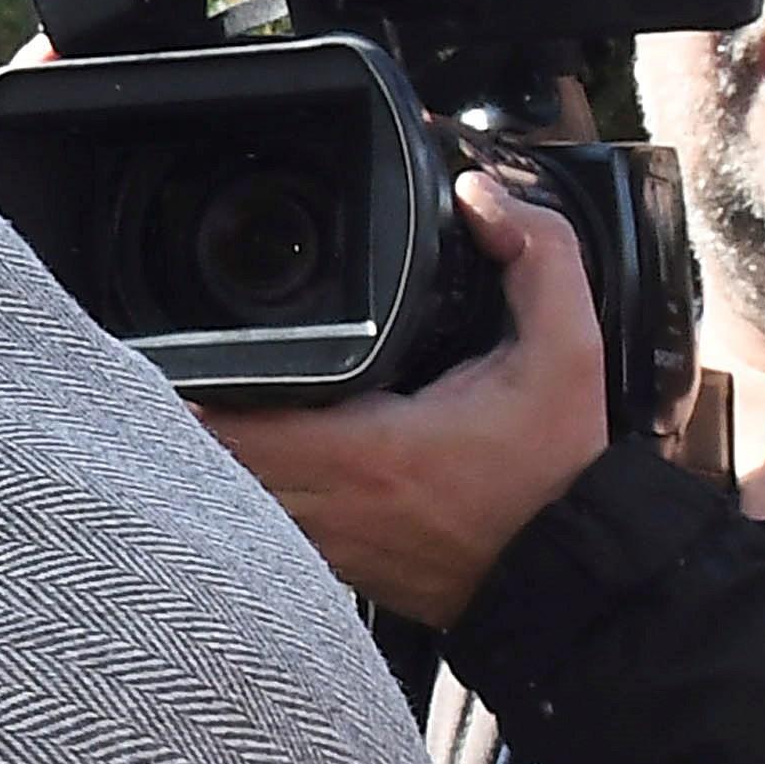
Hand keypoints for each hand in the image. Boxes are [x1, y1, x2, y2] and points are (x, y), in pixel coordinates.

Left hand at [192, 170, 609, 630]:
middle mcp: (329, 505)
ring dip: (211, 452)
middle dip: (190, 409)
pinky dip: (247, 491)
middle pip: (208, 457)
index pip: (232, 417)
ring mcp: (325, 544)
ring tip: (214, 401)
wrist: (577, 566)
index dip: (195, 382)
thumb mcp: (568, 353)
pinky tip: (258, 453)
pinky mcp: (335, 567)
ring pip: (226, 496)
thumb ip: (538, 260)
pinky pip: (260, 526)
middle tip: (191, 363)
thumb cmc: (559, 470)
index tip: (187, 346)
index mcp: (365, 450)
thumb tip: (481, 196)